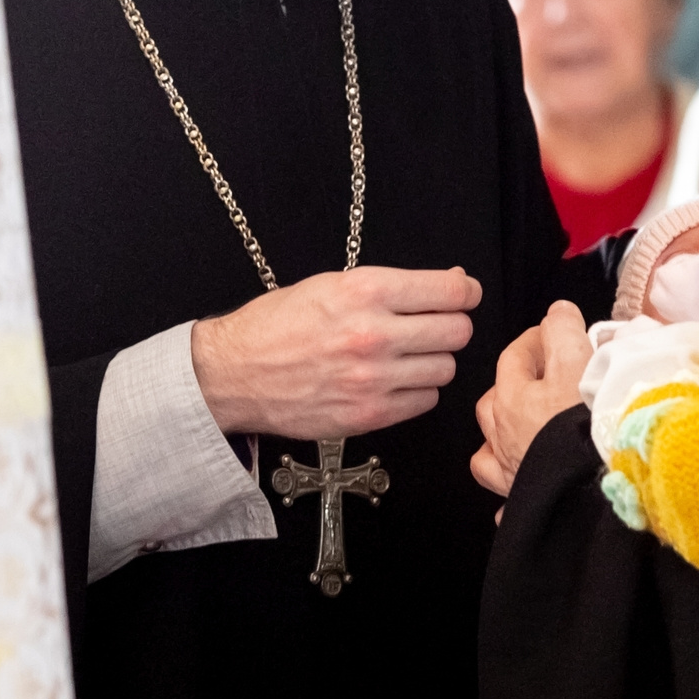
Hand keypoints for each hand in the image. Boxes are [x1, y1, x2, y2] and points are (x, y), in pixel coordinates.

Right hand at [191, 266, 478, 439]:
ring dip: (434, 360)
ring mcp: (373, 379)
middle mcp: (373, 335)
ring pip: (445, 368)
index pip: (449, 291)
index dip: (465, 291)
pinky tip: (395, 380)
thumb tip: (449, 283)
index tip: (464, 294)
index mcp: (364, 292)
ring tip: (407, 355)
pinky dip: (417, 390)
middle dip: (451, 325)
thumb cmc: (276, 325)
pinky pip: (425, 401)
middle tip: (435, 325)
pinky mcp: (369, 414)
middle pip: (456, 331)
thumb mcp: (329, 285)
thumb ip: (391, 287)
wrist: (233, 374)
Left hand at [470, 302, 593, 499]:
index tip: (557, 332)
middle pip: (496, 400)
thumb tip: (557, 313)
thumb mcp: (577, 362)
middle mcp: (503, 436)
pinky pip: (507, 493)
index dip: (536, 339)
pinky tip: (523, 482)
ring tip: (527, 424)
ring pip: (492, 446)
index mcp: (512, 398)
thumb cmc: (583, 429)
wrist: (591, 492)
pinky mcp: (525, 502)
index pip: (515, 355)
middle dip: (516, 384)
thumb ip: (564, 331)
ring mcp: (511, 471)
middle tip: (546, 375)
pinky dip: (512, 485)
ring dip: (505, 431)